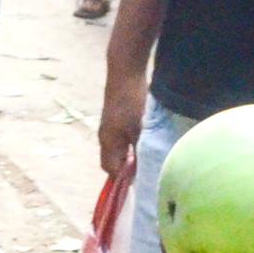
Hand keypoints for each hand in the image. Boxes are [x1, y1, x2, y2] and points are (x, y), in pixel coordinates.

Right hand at [97, 66, 144, 188]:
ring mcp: (109, 127)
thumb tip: (144, 170)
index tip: (142, 180)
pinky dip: (132, 144)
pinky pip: (122, 138)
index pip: (111, 169)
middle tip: (147, 169)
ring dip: (131, 155)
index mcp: (108, 142)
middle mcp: (105, 136)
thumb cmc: (132, 101)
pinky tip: (145, 139)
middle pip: (113, 161)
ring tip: (148, 155)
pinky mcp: (116, 118)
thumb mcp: (140, 129)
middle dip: (128, 168)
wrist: (125, 72)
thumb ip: (140, 150)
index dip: (124, 178)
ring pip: (119, 149)